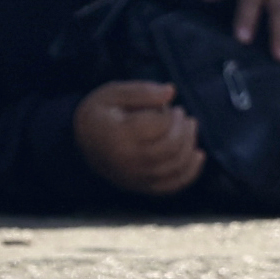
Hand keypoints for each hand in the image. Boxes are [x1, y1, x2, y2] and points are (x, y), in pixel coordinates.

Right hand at [73, 80, 205, 197]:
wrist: (81, 143)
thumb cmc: (100, 113)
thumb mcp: (113, 92)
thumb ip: (142, 91)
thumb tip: (171, 92)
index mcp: (119, 135)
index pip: (159, 126)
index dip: (171, 114)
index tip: (169, 104)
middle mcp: (127, 161)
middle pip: (170, 147)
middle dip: (184, 128)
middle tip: (182, 113)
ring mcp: (135, 178)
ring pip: (175, 166)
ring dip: (190, 144)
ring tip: (189, 126)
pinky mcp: (141, 187)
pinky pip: (171, 186)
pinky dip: (190, 172)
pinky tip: (198, 155)